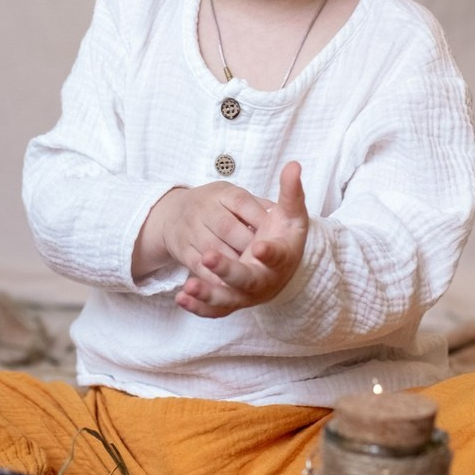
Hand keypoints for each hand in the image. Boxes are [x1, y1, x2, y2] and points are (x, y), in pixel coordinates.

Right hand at [132, 182, 268, 280]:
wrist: (174, 215)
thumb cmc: (218, 208)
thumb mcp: (237, 198)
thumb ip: (262, 207)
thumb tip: (283, 215)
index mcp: (224, 193)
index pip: (243, 202)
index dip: (260, 219)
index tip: (276, 232)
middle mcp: (205, 208)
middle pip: (227, 228)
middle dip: (247, 245)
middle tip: (263, 259)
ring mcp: (191, 230)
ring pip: (213, 250)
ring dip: (232, 266)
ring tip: (250, 277)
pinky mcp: (183, 251)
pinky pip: (197, 267)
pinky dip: (212, 280)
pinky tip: (228, 290)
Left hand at [176, 160, 308, 317]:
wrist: (279, 268)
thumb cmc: (284, 237)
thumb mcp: (291, 215)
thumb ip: (291, 192)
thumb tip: (294, 165)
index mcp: (282, 259)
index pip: (277, 256)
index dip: (269, 253)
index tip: (259, 247)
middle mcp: (264, 280)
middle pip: (247, 280)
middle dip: (228, 270)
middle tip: (209, 257)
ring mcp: (247, 295)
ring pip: (228, 299)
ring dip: (208, 294)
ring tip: (188, 286)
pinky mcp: (232, 302)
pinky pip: (214, 309)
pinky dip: (199, 306)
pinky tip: (181, 297)